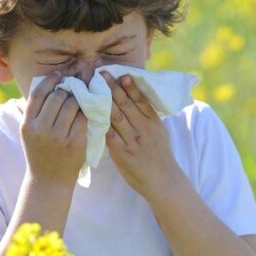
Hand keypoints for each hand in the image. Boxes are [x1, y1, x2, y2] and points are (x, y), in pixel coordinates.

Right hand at [20, 69, 86, 186]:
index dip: (50, 80)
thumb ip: (36, 112)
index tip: (59, 74)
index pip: (38, 94)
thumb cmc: (40, 153)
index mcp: (28, 124)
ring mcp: (59, 136)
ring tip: (81, 99)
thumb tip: (49, 84)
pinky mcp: (75, 142)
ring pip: (72, 105)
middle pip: (57, 97)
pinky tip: (88, 110)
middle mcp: (41, 129)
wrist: (49, 181)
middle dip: (68, 90)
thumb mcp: (30, 133)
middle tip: (75, 86)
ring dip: (78, 99)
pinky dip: (87, 112)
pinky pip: (83, 118)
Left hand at [102, 69, 182, 199]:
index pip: (142, 101)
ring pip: (116, 117)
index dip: (131, 87)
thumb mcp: (160, 134)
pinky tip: (91, 114)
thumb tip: (136, 101)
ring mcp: (133, 141)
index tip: (122, 74)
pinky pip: (110, 135)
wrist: (163, 181)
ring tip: (94, 89)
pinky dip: (101, 124)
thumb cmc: (160, 157)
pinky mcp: (123, 154)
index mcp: (154, 123)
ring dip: (104, 102)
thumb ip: (148, 118)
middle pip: (127, 105)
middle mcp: (144, 129)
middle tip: (101, 74)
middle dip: (113, 88)